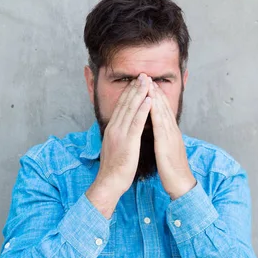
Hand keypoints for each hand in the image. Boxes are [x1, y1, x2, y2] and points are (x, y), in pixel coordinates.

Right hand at [87, 74, 151, 216]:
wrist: (109, 182)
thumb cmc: (114, 168)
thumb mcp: (114, 147)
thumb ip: (119, 135)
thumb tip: (122, 128)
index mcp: (112, 129)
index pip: (121, 106)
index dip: (129, 92)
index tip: (136, 81)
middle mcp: (114, 128)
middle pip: (125, 104)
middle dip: (134, 88)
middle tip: (143, 75)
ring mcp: (120, 134)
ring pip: (130, 109)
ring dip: (139, 93)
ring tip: (147, 81)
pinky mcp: (128, 142)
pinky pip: (136, 123)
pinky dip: (143, 110)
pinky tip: (149, 100)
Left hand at [149, 82, 195, 199]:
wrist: (181, 183)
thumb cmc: (173, 170)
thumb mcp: (168, 150)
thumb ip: (164, 138)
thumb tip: (159, 131)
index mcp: (171, 132)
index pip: (163, 110)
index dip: (156, 96)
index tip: (149, 84)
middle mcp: (172, 131)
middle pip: (163, 107)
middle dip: (155, 91)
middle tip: (147, 77)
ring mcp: (170, 136)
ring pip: (163, 112)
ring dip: (155, 97)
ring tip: (148, 84)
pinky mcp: (167, 144)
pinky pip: (160, 126)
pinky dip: (156, 113)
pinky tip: (150, 104)